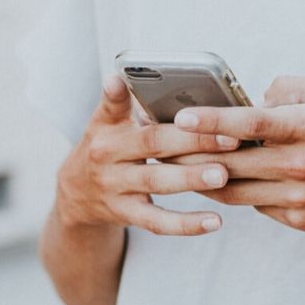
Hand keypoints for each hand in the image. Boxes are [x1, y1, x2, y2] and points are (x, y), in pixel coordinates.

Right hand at [55, 75, 241, 235]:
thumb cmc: (107, 147)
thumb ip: (128, 103)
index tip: (120, 79)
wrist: (75, 194)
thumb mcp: (106, 122)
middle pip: (152, 143)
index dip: (117, 93)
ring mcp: (115, 186)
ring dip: (191, 178)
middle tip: (229, 137)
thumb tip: (157, 79)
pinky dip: (186, 224)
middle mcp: (107, 154)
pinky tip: (215, 221)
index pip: (111, 105)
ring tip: (222, 175)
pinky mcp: (125, 214)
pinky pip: (158, 221)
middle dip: (192, 140)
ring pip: (156, 182)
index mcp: (106, 126)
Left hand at [172, 76, 304, 234]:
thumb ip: (294, 87)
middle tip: (158, 146)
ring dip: (201, 178)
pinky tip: (218, 182)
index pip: (248, 122)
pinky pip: (255, 205)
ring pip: (234, 188)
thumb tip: (259, 96)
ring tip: (173, 166)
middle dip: (189, 153)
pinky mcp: (297, 218)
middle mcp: (298, 163)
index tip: (180, 117)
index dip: (210, 120)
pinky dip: (236, 192)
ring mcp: (296, 195)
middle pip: (229, 160)